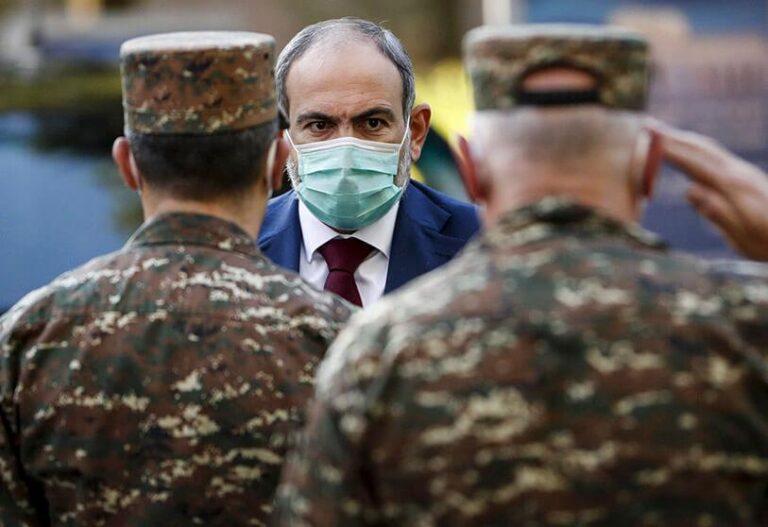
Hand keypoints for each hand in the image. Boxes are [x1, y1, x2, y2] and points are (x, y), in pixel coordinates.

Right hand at [653, 123, 767, 260]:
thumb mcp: (742, 238)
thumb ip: (717, 213)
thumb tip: (689, 191)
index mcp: (734, 188)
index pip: (695, 164)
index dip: (672, 152)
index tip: (650, 142)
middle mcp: (738, 174)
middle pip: (702, 150)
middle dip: (676, 138)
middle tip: (650, 128)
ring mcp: (743, 174)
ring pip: (710, 150)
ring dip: (686, 140)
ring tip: (663, 134)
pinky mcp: (746, 178)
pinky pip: (715, 157)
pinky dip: (696, 150)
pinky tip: (688, 152)